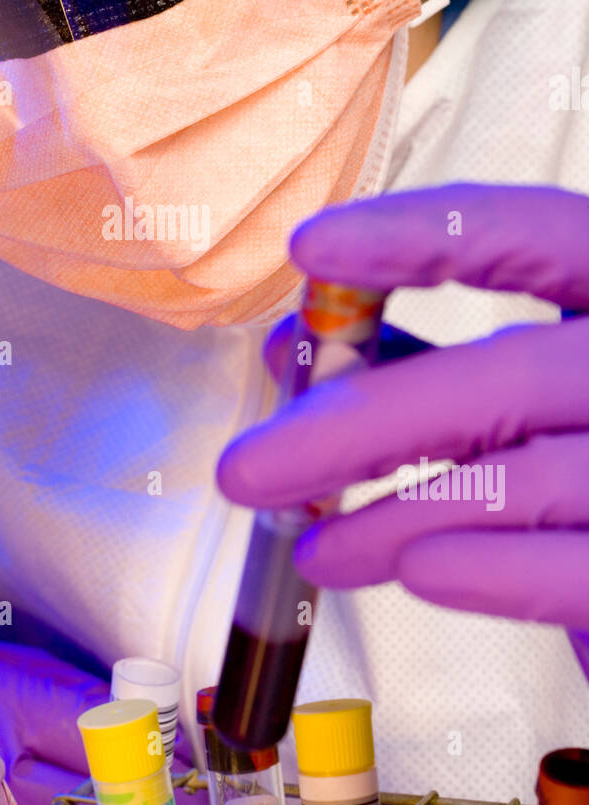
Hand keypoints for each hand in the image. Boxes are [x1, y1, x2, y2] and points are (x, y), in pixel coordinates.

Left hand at [217, 184, 588, 681]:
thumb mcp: (541, 377)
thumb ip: (435, 356)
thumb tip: (297, 353)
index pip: (532, 230)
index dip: (420, 233)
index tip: (311, 248)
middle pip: (503, 375)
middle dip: (360, 423)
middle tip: (248, 468)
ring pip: (523, 481)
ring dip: (393, 519)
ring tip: (313, 548)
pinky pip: (574, 570)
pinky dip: (482, 572)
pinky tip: (415, 574)